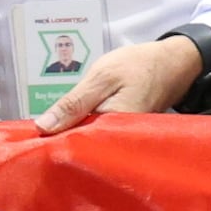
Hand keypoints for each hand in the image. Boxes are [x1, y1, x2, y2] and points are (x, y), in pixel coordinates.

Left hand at [39, 32, 205, 131]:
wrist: (175, 62)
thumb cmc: (138, 65)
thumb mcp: (101, 77)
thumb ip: (73, 103)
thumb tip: (42, 128)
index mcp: (115, 127)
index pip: (77, 143)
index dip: (54, 141)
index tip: (35, 140)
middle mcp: (123, 141)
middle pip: (85, 148)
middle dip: (64, 142)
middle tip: (41, 138)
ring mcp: (126, 140)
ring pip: (93, 143)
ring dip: (76, 138)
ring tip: (55, 135)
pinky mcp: (126, 135)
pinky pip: (103, 138)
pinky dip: (90, 133)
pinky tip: (78, 127)